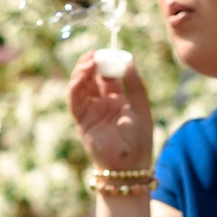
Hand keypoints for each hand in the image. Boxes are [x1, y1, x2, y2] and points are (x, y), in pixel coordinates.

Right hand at [67, 54, 153, 172]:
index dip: (106, 62)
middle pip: (91, 78)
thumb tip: (128, 61)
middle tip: (95, 52)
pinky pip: (75, 99)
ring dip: (82, 71)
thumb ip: (134, 84)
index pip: (107, 76)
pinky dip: (76, 85)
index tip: (109, 51)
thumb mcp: (141, 106)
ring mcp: (90, 112)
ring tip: (90, 60)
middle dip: (91, 63)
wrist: (130, 165)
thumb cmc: (139, 139)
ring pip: (80, 86)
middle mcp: (101, 104)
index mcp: (116, 100)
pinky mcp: (82, 120)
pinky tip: (84, 74)